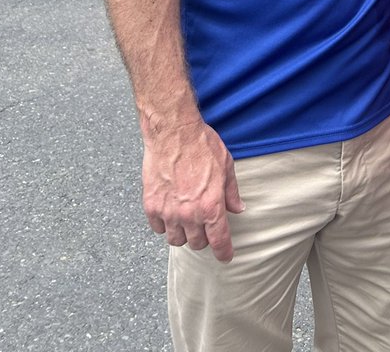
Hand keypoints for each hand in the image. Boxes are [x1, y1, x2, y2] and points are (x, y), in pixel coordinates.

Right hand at [142, 118, 244, 261]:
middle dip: (203, 237)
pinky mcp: (151, 206)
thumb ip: (231, 192)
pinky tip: (169, 213)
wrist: (173, 132)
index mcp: (211, 206)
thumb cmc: (202, 145)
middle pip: (197, 243)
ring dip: (183, 234)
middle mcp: (190, 214)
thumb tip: (238, 208)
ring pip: (176, 240)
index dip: (224, 252)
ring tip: (186, 220)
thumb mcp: (226, 165)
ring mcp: (168, 212)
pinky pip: (158, 228)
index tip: (226, 257)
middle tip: (204, 225)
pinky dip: (164, 225)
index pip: (219, 240)